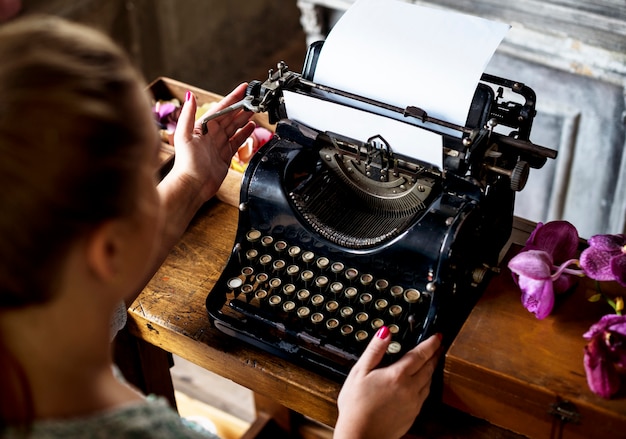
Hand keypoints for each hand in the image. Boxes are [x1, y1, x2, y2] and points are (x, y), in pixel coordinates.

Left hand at [170, 83, 255, 201]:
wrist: (193, 185)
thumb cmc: (186, 163)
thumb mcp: (184, 135)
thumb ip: (188, 115)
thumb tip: (189, 96)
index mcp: (203, 127)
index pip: (221, 108)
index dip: (233, 97)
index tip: (243, 88)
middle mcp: (211, 134)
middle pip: (230, 116)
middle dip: (242, 106)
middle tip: (254, 98)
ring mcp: (219, 145)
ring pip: (235, 127)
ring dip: (244, 118)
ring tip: (254, 109)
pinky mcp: (225, 156)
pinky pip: (237, 141)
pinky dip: (245, 134)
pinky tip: (251, 127)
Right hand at [334, 328, 441, 438]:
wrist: (361, 436)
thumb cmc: (357, 406)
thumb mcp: (360, 372)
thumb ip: (375, 350)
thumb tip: (385, 332)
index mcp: (398, 375)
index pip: (420, 354)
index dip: (431, 343)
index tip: (437, 336)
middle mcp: (410, 388)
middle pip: (429, 367)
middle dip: (434, 354)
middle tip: (438, 346)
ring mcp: (414, 402)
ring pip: (429, 381)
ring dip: (431, 369)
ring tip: (430, 361)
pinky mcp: (413, 414)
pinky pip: (425, 394)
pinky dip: (426, 384)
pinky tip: (420, 383)